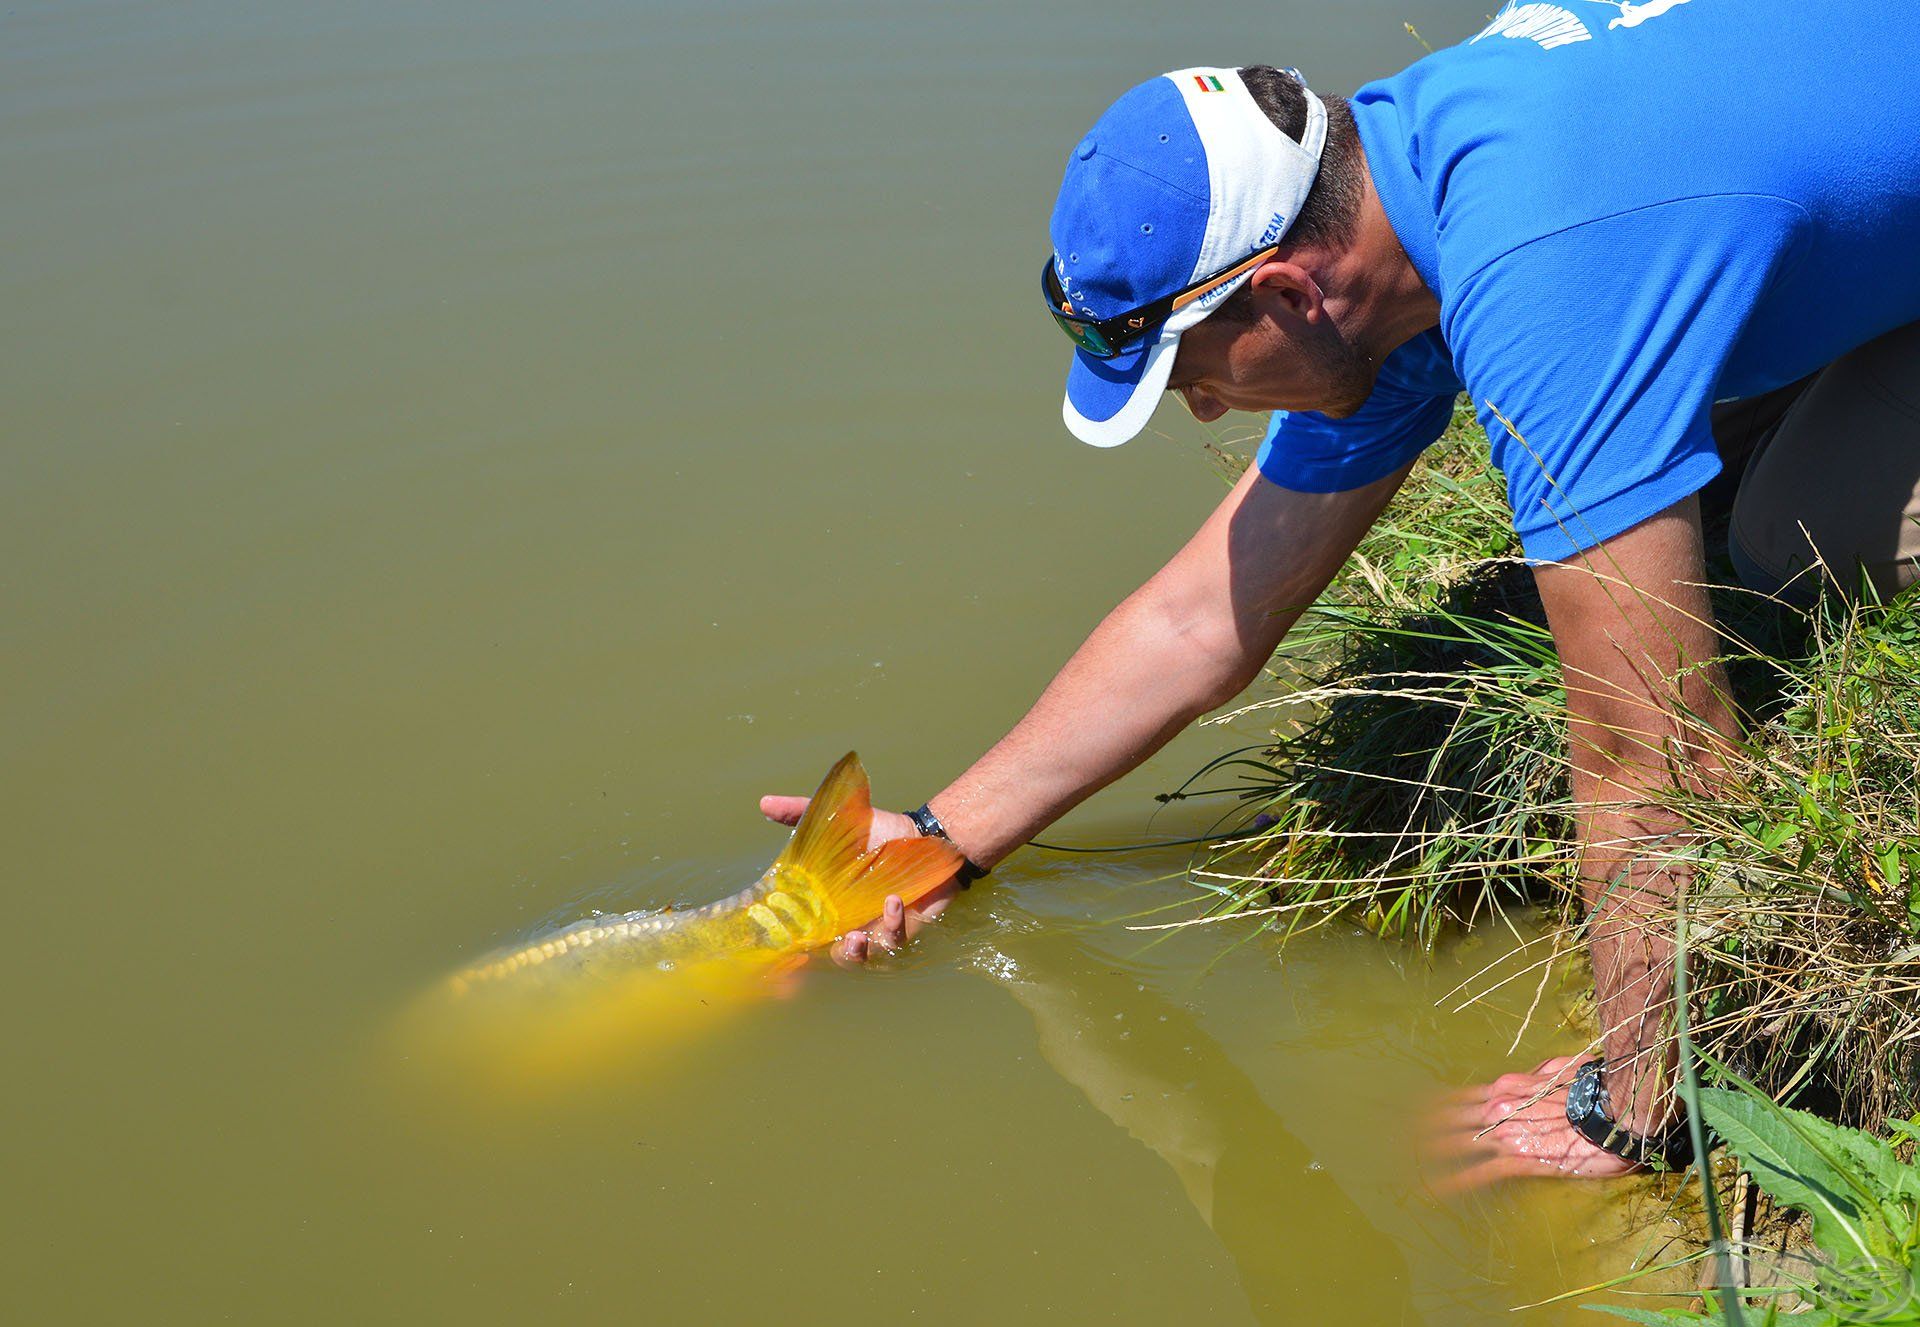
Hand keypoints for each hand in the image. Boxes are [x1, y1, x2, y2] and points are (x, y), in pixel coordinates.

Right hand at [756, 795, 960, 965]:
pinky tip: (892, 901)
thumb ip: (801, 813)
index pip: (800, 935)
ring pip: (860, 959)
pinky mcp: (900, 931)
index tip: (778, 956)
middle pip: (826, 957)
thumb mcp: (839, 821)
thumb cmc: (881, 834)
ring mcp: (873, 931)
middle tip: (813, 953)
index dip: (788, 952)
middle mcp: (846, 923)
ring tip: (856, 937)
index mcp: (826, 906)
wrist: (927, 836)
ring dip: (855, 954)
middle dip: (817, 965)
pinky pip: (893, 941)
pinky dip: (891, 925)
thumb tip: (764, 802)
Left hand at [1425, 1054, 1646, 1191]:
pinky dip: (1454, 1182)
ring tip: (1405, 1165)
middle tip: (1396, 1141)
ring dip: (1429, 1155)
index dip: (1433, 1108)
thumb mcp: (1561, 1069)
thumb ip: (1540, 1073)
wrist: (1614, 1109)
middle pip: (1448, 1120)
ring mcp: (1505, 1134)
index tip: (1413, 1115)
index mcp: (1505, 1087)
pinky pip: (1479, 1172)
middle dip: (1421, 1131)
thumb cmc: (1592, 1087)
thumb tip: (1533, 1074)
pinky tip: (1433, 1191)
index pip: (1459, 1098)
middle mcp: (1497, 1108)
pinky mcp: (1520, 1159)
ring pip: (1456, 1144)